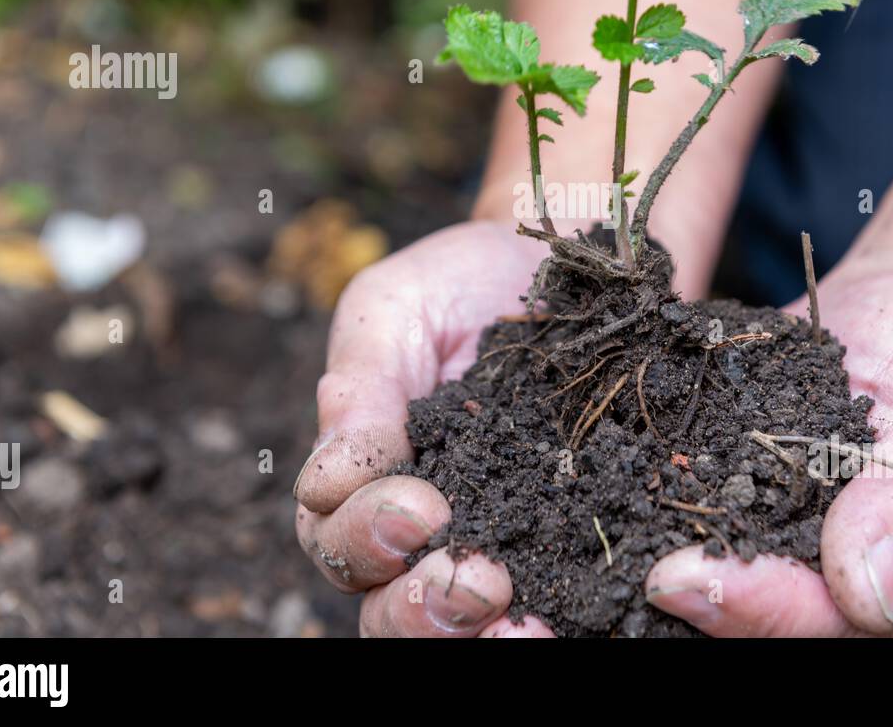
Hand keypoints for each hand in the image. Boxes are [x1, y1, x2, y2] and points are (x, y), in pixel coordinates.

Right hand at [293, 220, 555, 636]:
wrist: (566, 261)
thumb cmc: (461, 282)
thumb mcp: (394, 312)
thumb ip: (360, 390)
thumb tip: (326, 481)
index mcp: (365, 478)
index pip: (336, 537)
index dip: (365, 537)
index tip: (417, 505)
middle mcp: (424, 526)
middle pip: (386, 607)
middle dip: (419, 608)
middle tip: (473, 580)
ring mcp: (497, 537)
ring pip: (457, 625)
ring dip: (475, 632)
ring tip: (517, 623)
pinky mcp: (564, 542)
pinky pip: (549, 602)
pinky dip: (551, 621)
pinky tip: (562, 621)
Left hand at [645, 253, 892, 635]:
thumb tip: (874, 597)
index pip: (875, 626)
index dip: (788, 607)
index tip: (707, 575)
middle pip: (812, 630)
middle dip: (734, 604)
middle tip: (660, 575)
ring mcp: (845, 577)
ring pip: (764, 611)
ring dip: (704, 586)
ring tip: (641, 558)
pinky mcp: (791, 544)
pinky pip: (740, 562)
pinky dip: (693, 545)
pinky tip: (646, 525)